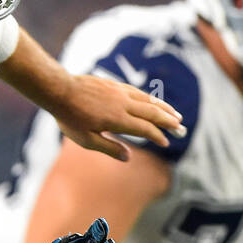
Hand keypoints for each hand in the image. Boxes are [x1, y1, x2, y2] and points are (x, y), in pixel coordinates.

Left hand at [55, 74, 185, 161]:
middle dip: (169, 121)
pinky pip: (139, 92)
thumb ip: (109, 148)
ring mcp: (120, 92)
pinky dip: (151, 99)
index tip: (166, 143)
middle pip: (152, 113)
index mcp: (118, 120)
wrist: (60, 91)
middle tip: (182, 128)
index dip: (157, 136)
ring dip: (164, 108)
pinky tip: (154, 103)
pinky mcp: (115, 85)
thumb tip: (129, 157)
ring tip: (176, 114)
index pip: (145, 129)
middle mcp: (123, 104)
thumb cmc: (70, 118)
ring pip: (148, 100)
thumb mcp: (87, 140)